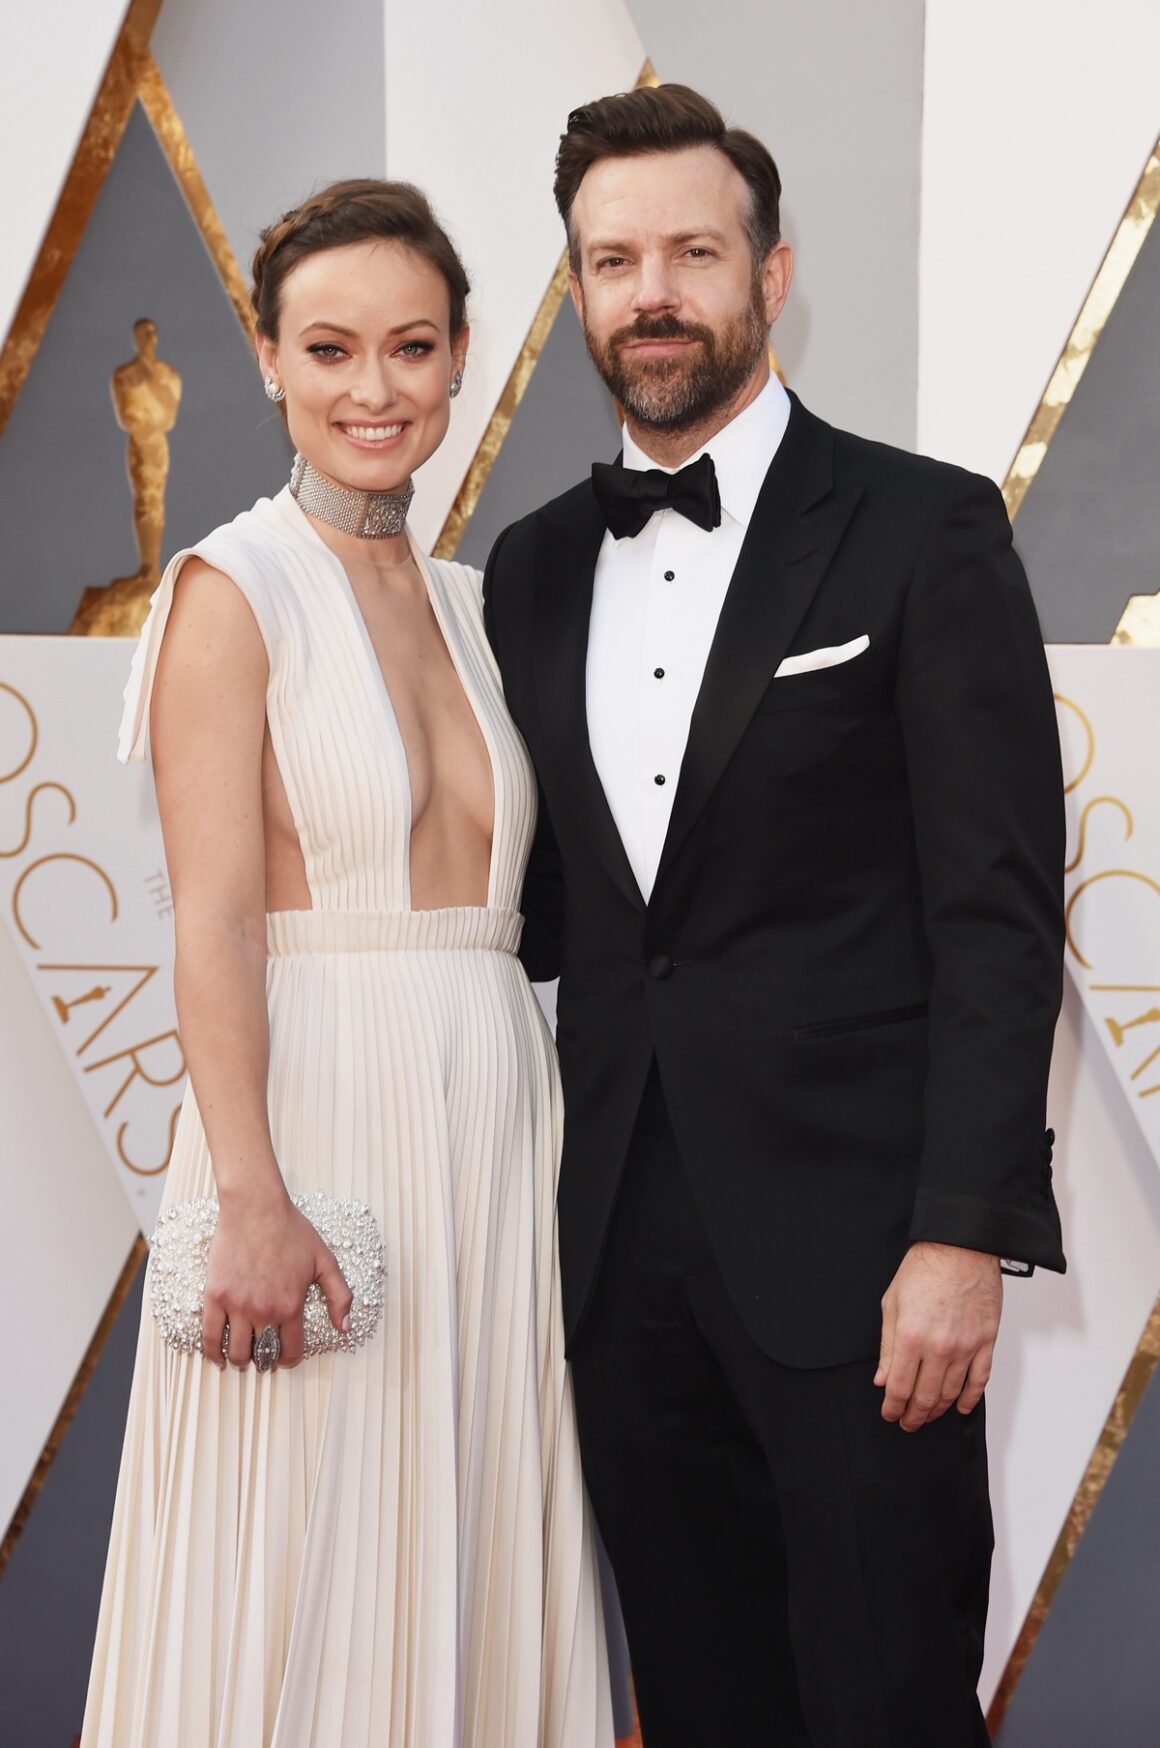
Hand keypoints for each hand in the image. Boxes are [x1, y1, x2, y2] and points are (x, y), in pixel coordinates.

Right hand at [201, 1186, 352, 1370]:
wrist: (256, 1208)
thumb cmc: (291, 1230)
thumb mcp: (325, 1261)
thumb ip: (339, 1295)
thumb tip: (344, 1327)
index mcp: (290, 1306)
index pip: (290, 1351)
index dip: (290, 1359)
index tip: (286, 1356)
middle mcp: (263, 1311)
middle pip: (262, 1355)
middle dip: (266, 1361)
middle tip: (265, 1356)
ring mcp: (236, 1305)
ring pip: (236, 1352)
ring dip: (242, 1360)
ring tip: (245, 1355)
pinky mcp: (214, 1296)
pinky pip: (209, 1336)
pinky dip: (213, 1353)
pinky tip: (218, 1356)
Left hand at [874, 1242, 1001, 1430]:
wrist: (961, 1248)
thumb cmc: (925, 1268)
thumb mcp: (892, 1304)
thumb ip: (888, 1346)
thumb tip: (883, 1379)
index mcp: (911, 1337)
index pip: (900, 1387)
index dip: (893, 1407)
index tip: (890, 1413)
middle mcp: (939, 1347)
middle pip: (925, 1397)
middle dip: (914, 1415)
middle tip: (908, 1422)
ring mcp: (966, 1347)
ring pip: (951, 1393)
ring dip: (937, 1409)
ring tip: (928, 1415)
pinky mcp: (986, 1342)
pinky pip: (979, 1380)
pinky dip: (969, 1398)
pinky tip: (959, 1406)